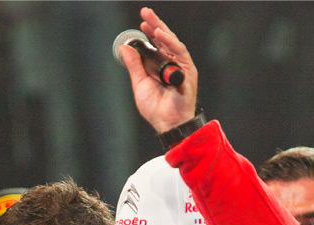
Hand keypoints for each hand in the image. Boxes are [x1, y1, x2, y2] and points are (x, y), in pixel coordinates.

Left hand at [120, 7, 197, 132]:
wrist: (167, 123)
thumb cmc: (156, 108)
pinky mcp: (188, 72)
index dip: (150, 32)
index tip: (141, 23)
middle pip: (165, 40)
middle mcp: (173, 64)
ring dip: (162, 30)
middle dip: (155, 25)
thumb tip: (125, 48)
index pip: (157, 44)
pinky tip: (161, 35)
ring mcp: (181, 67)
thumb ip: (134, 65)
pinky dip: (171, 43)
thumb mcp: (140, 83)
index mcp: (162, 67)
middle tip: (145, 13)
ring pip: (173, 43)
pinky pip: (180, 53)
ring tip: (151, 22)